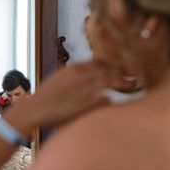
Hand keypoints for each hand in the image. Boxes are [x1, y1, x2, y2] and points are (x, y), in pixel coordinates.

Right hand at [7, 60, 135, 130]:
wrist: (34, 108)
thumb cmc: (46, 96)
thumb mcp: (60, 78)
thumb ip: (76, 75)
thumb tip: (90, 74)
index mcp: (73, 68)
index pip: (99, 60)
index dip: (114, 62)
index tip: (125, 64)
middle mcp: (79, 76)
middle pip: (106, 69)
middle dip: (122, 70)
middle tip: (135, 73)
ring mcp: (82, 89)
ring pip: (107, 81)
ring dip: (121, 82)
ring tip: (132, 84)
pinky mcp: (83, 104)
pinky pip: (103, 100)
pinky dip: (110, 99)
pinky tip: (114, 102)